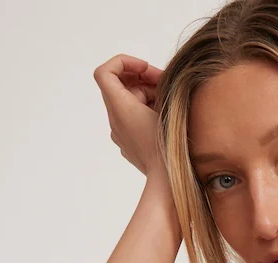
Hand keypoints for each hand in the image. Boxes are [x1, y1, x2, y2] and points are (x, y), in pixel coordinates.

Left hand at [93, 54, 164, 177]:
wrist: (167, 184)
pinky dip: (145, 113)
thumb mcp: (170, 109)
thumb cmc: (170, 149)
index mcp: (120, 107)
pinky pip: (132, 121)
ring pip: (128, 103)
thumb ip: (162, 89)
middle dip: (143, 79)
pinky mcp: (128, 145)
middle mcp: (115, 119)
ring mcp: (120, 134)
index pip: (106, 72)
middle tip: (165, 84)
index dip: (124, 62)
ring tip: (169, 104)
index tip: (146, 68)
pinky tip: (164, 120)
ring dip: (147, 97)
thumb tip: (162, 82)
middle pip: (121, 86)